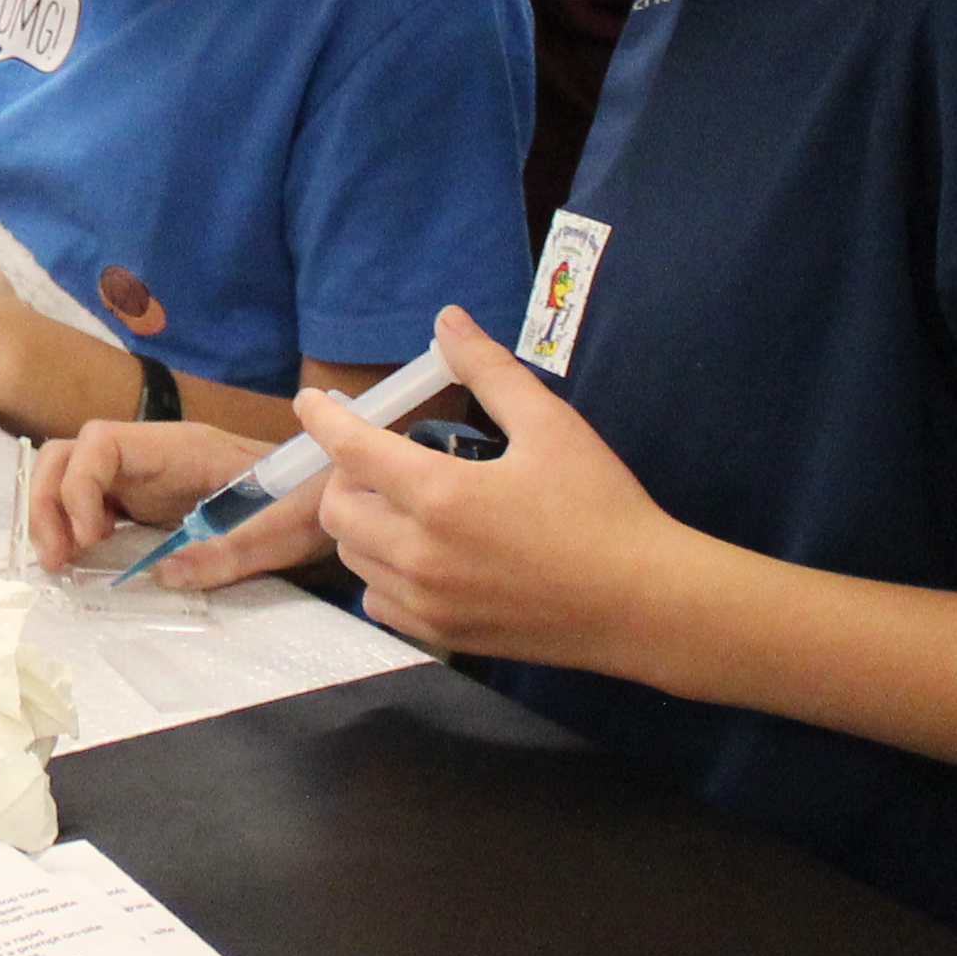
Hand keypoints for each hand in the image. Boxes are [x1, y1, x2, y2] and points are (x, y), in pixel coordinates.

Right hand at [26, 417, 323, 584]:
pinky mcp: (143, 499)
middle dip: (48, 501)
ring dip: (52, 514)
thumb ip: (226, 551)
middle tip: (57, 558)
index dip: (81, 485)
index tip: (94, 535)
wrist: (322, 494)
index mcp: (180, 447)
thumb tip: (163, 575)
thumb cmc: (304, 503)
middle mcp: (151, 454)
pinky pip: (90, 501)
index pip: (101, 441)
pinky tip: (79, 561)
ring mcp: (143, 474)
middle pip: (68, 453)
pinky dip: (72, 526)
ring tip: (60, 563)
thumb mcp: (278, 532)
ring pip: (70, 473)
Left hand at [315, 309, 720, 666]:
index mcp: (440, 495)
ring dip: (361, 524)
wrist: (643, 603)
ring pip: (353, 558)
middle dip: (346, 475)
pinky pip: (378, 602)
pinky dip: (380, 573)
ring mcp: (428, 601)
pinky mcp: (443, 635)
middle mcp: (419, 553)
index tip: (312, 402)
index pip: (351, 450)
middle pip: (337, 509)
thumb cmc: (601, 508)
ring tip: (402, 503)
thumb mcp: (551, 425)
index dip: (324, 419)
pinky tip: (417, 554)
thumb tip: (447, 320)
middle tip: (382, 459)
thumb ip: (490, 370)